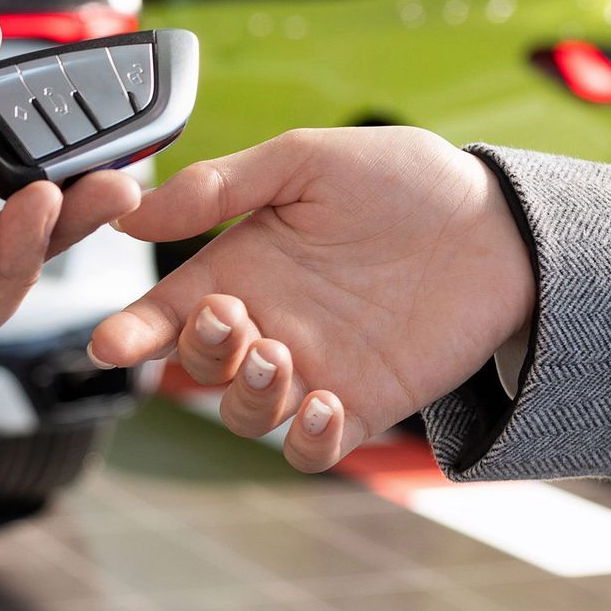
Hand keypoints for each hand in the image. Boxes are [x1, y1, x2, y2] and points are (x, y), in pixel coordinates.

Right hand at [90, 127, 532, 470]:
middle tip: (233, 317)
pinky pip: (314, 449)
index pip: (169, 311)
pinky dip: (307, 440)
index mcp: (242, 266)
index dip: (132, 332)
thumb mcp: (307, 161)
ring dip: (248, 396)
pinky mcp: (363, 405)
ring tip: (280, 358)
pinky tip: (325, 404)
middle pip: (199, 368)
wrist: (500, 224)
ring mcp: (315, 368)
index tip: (110, 342)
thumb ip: (221, 187)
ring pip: (248, 415)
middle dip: (200, 352)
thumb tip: (134, 210)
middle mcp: (270, 323)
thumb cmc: (406, 182)